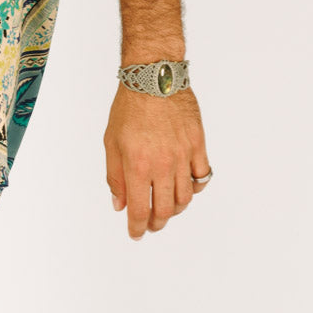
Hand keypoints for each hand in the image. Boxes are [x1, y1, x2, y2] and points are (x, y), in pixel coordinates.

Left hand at [104, 84, 209, 239]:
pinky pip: (202, 177)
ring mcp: (183, 156)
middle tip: (151, 225)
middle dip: (156, 223)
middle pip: (165, 210)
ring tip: (166, 208)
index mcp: (137, 165)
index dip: (137, 227)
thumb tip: (119, 204)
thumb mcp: (111, 141)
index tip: (135, 233)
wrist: (154, 78)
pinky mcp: (198, 146)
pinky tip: (185, 187)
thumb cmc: (129, 107)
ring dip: (175, 209)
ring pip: (185, 198)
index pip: (139, 209)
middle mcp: (162, 165)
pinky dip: (195, 187)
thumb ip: (115, 176)